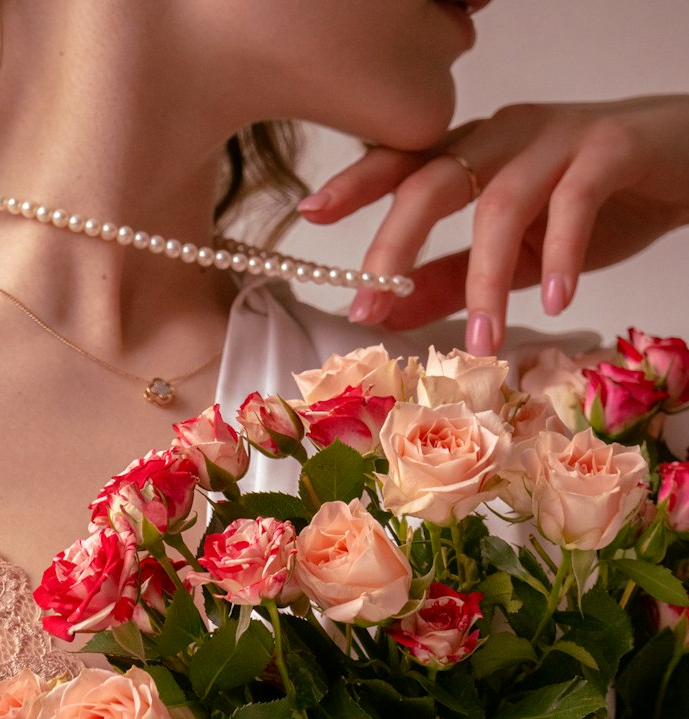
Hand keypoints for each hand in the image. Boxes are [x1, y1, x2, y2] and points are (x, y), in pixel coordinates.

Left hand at [297, 95, 688, 353]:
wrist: (687, 163)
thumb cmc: (595, 202)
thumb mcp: (513, 253)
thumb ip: (449, 277)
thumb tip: (383, 314)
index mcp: (474, 153)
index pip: (402, 163)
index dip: (356, 184)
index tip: (310, 216)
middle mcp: (504, 135)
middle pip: (432, 177)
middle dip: (395, 241)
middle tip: (371, 301)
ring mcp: (556, 139)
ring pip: (500, 201)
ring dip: (484, 279)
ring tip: (482, 341)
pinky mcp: (609, 150)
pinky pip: (574, 199)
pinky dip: (563, 253)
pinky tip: (560, 299)